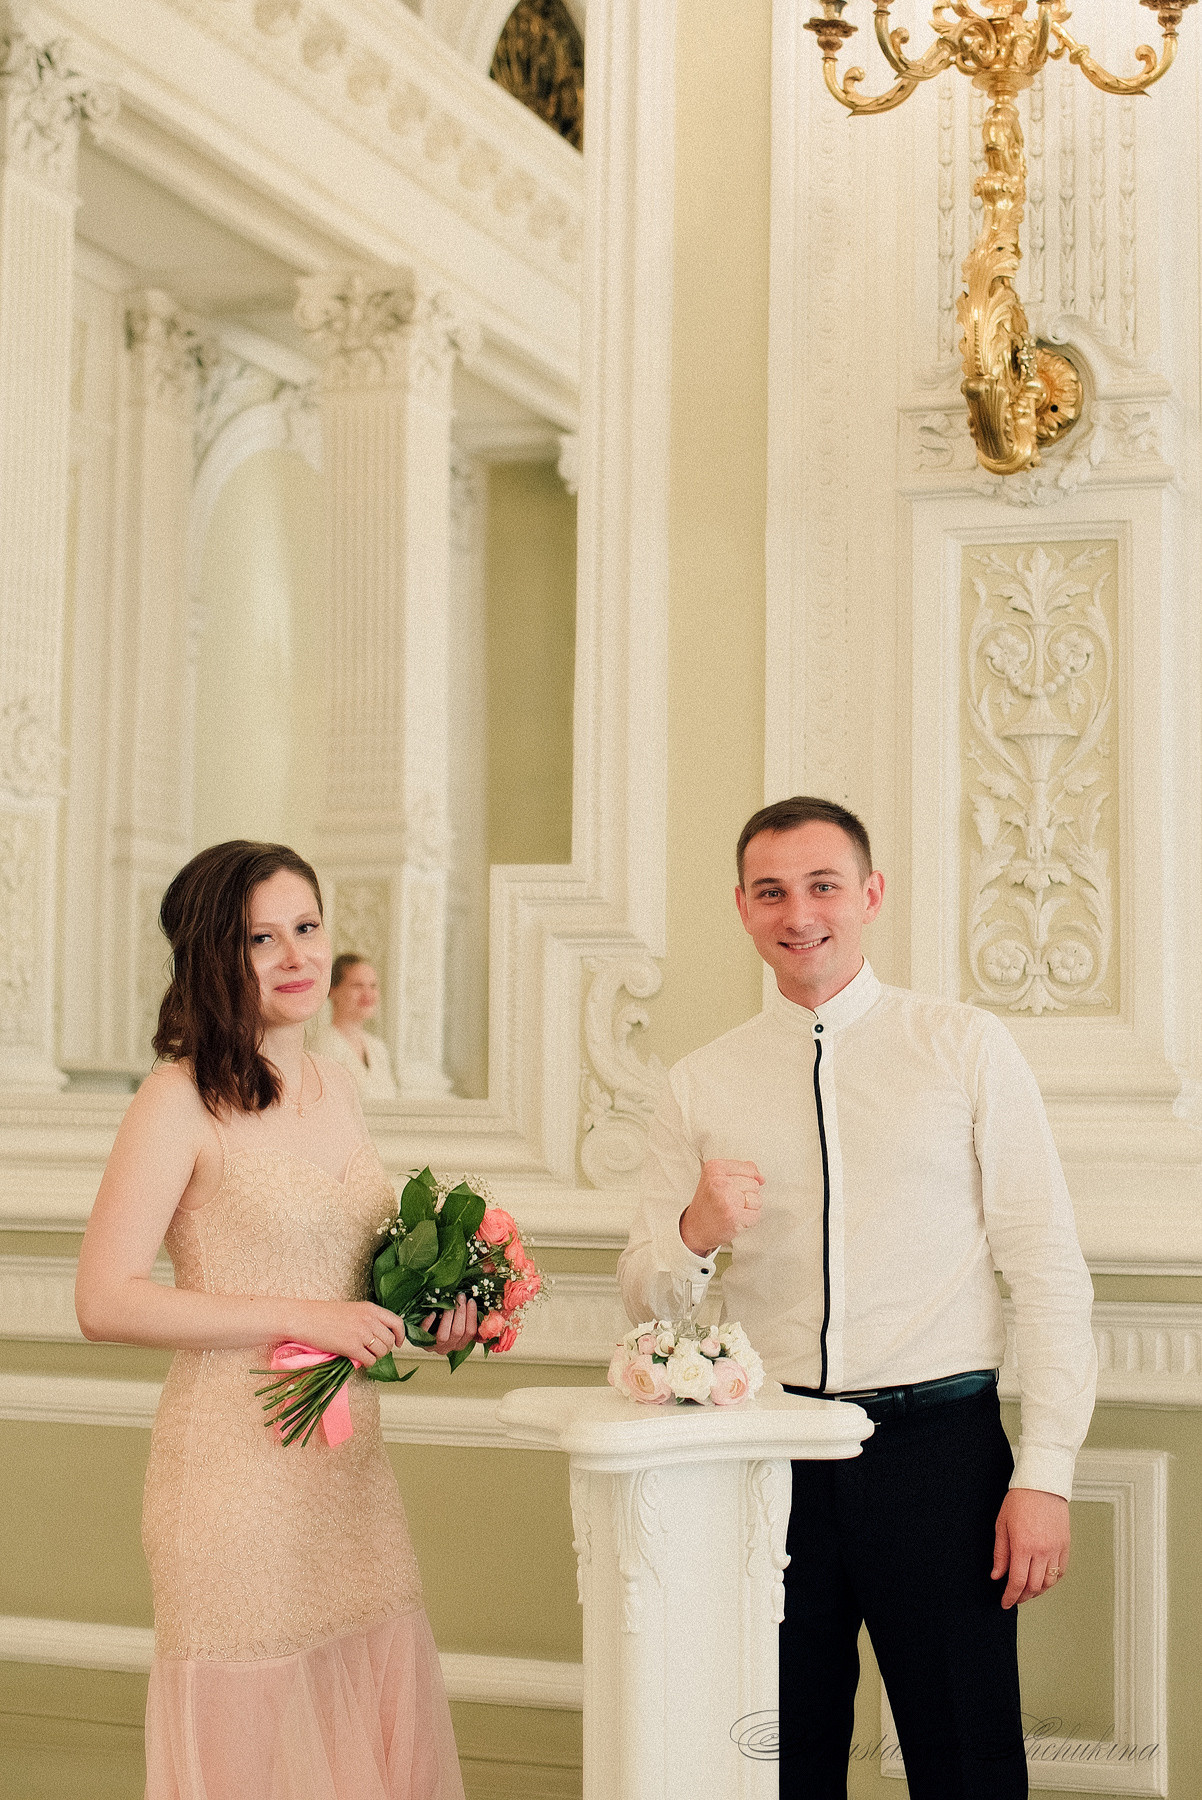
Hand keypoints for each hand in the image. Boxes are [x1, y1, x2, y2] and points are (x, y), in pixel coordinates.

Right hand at [291, 1300, 404, 1367]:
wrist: (305, 1319)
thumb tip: (378, 1336)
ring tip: (364, 1355)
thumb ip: (368, 1319)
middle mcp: (369, 1320)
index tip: (398, 1343)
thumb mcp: (352, 1310)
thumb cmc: (324, 1315)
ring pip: (382, 1352)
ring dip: (375, 1356)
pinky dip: (366, 1363)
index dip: (400, 1335)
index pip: (397, 1322)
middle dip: (384, 1349)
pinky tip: (357, 1359)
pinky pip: (370, 1360)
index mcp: (370, 1308)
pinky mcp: (352, 1347)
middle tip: (373, 1351)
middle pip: (390, 1341)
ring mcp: (361, 1333)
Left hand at [422, 1293, 477, 1355]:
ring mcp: (435, 1347)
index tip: (471, 1301)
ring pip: (444, 1336)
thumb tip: (483, 1312)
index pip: (470, 1332)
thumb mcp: (458, 1323)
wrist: (421, 1332)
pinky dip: (429, 1324)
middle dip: (460, 1313)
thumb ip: (469, 1321)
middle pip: (458, 1332)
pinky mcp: (422, 1343)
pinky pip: (425, 1335)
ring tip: (448, 1303)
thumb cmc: (443, 1323)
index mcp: (461, 1343)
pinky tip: (432, 1313)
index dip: (472, 1316)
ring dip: (448, 1317)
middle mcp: (449, 1347)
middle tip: (460, 1297)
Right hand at [679, 1160, 764, 1256]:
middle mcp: (720, 1182)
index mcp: (715, 1168)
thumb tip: (760, 1177)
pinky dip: (748, 1219)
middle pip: (754, 1184)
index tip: (731, 1188)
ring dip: (748, 1208)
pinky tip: (735, 1219)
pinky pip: (756, 1215)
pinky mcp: (734, 1216)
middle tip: (728, 1201)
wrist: (695, 1228)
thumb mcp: (717, 1178)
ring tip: (732, 1209)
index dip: (745, 1180)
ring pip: (757, 1199)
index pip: (749, 1168)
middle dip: (746, 1194)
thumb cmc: (708, 1203)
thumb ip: (740, 1170)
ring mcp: (727, 1199)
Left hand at [992, 1487, 1070, 1607]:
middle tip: (1014, 1598)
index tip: (1005, 1603)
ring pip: (1049, 1582)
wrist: (1042, 1485)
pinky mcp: (1065, 1545)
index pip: (1017, 1582)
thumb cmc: (1019, 1501)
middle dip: (1023, 1597)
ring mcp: (1056, 1549)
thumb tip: (996, 1576)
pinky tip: (1042, 1580)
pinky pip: (1061, 1571)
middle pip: (1034, 1586)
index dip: (1010, 1596)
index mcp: (1023, 1546)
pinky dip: (1051, 1581)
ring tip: (1027, 1591)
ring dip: (1038, 1592)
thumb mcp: (1002, 1525)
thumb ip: (1000, 1553)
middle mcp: (1042, 1551)